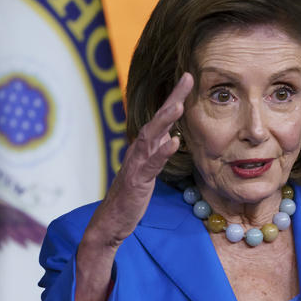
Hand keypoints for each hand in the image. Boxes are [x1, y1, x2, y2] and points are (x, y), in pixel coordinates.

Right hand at [75, 73, 193, 300]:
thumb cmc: (131, 196)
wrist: (111, 222)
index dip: (174, 97)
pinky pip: (150, 164)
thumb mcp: (148, 170)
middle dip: (172, 98)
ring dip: (165, 120)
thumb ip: (158, 153)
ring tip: (179, 104)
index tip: (188, 78)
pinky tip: (173, 142)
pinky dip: (161, 152)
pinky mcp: (136, 181)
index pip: (161, 118)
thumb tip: (172, 137)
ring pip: (151, 137)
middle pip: (157, 119)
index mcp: (144, 147)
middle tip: (187, 78)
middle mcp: (138, 150)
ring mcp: (136, 164)